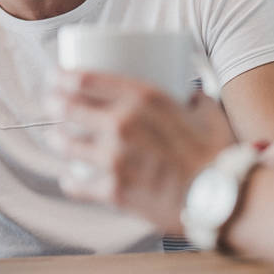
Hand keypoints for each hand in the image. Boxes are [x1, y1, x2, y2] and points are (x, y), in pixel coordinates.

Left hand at [48, 71, 235, 232]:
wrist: (222, 198)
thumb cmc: (217, 152)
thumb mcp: (206, 112)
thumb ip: (193, 98)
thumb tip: (190, 94)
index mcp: (143, 97)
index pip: (86, 79)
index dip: (63, 76)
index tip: (56, 76)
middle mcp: (122, 123)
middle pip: (69, 107)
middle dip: (54, 102)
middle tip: (51, 102)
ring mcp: (114, 158)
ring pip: (67, 144)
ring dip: (58, 139)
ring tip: (56, 138)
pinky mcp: (114, 191)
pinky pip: (78, 184)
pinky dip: (71, 181)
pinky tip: (70, 179)